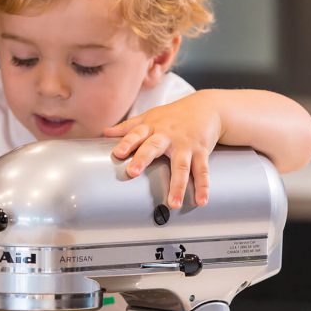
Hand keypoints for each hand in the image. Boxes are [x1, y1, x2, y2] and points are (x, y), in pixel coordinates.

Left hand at [102, 92, 221, 207]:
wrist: (207, 107)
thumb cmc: (173, 115)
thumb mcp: (150, 117)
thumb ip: (128, 127)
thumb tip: (104, 132)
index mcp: (152, 127)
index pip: (136, 134)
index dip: (126, 143)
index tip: (117, 153)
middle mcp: (168, 136)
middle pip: (154, 147)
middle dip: (143, 158)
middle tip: (133, 172)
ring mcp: (186, 144)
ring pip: (181, 165)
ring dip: (178, 185)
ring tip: (173, 203)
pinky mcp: (201, 151)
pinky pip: (202, 171)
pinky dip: (203, 187)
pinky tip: (201, 201)